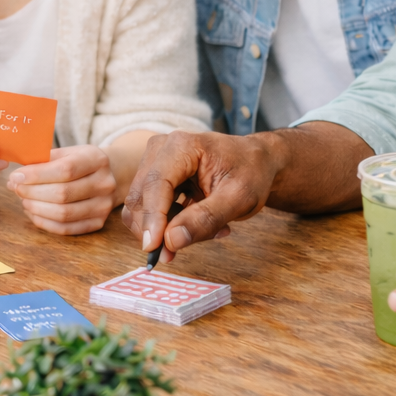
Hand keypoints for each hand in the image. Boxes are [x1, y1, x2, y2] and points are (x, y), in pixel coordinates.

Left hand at [6, 145, 116, 234]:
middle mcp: (104, 184)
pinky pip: (65, 228)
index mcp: (97, 160)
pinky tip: (32, 212)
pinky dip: (43, 222)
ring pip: (63, 214)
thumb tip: (16, 178)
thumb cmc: (80, 162)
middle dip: (32, 192)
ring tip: (23, 199)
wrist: (112, 175)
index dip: (37, 175)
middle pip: (62, 194)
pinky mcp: (98, 223)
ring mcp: (104, 206)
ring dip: (36, 208)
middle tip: (15, 188)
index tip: (16, 176)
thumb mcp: (67, 152)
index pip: (65, 170)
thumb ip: (43, 160)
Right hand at [121, 131, 278, 261]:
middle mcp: (160, 149)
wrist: (254, 161)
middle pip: (141, 196)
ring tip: (205, 229)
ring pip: (141, 205)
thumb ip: (205, 219)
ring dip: (164, 227)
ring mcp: (154, 161)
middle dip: (157, 228)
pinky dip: (166, 223)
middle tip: (184, 249)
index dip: (152, 218)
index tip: (153, 248)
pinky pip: (148, 208)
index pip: (156, 184)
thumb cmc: (250, 173)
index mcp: (182, 146)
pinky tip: (196, 223)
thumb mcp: (238, 199)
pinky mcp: (153, 176)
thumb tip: (170, 241)